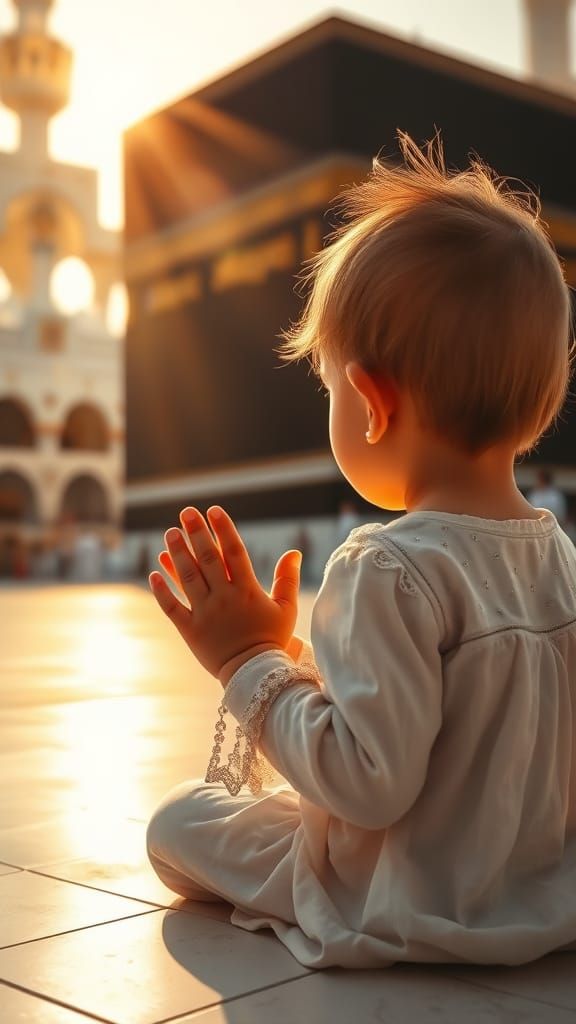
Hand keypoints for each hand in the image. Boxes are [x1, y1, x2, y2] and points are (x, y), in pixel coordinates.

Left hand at [149, 505, 301, 680]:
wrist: (255, 675)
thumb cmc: (272, 639)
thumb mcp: (286, 609)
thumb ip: (288, 579)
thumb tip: (294, 552)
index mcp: (247, 591)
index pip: (234, 552)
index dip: (223, 529)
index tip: (213, 510)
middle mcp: (224, 599)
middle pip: (207, 558)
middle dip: (196, 532)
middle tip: (186, 512)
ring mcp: (205, 614)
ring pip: (187, 578)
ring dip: (177, 553)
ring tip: (170, 533)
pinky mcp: (190, 631)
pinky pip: (172, 607)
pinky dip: (162, 589)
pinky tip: (154, 571)